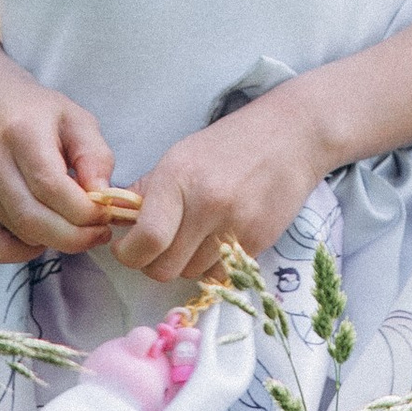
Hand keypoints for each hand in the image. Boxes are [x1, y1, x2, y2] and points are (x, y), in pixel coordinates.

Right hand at [0, 57, 121, 264]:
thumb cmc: (42, 117)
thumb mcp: (79, 122)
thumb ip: (96, 157)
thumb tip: (103, 197)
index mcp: (21, 134)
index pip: (51, 186)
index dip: (84, 210)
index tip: (106, 213)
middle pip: (33, 219)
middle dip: (75, 237)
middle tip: (99, 232)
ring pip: (21, 235)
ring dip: (56, 240)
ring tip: (74, 223)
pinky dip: (26, 252)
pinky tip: (43, 234)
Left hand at [114, 84, 335, 288]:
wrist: (291, 136)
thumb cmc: (229, 144)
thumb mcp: (180, 155)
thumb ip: (147, 191)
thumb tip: (119, 223)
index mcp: (179, 178)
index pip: (146, 240)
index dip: (128, 254)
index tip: (128, 248)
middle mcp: (208, 205)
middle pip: (164, 268)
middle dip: (154, 263)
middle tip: (158, 247)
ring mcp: (236, 226)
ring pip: (191, 274)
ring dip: (185, 263)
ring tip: (194, 237)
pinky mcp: (259, 242)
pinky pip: (221, 273)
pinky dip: (212, 264)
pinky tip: (216, 240)